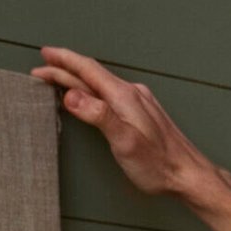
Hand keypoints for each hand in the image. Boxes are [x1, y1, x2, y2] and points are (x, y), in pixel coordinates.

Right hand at [29, 47, 230, 230]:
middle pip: (92, 76)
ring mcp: (140, 102)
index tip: (44, 55)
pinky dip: (94, 91)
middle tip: (41, 70)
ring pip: (102, 84)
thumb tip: (71, 95)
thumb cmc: (158, 165)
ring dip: (78, 80)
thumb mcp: (124, 142)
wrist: (189, 175)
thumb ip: (98, 116)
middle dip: (65, 71)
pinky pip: (111, 94)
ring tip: (60, 80)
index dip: (64, 61)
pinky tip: (92, 98)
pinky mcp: (145, 113)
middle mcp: (132, 93)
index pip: (88, 70)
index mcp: (123, 96)